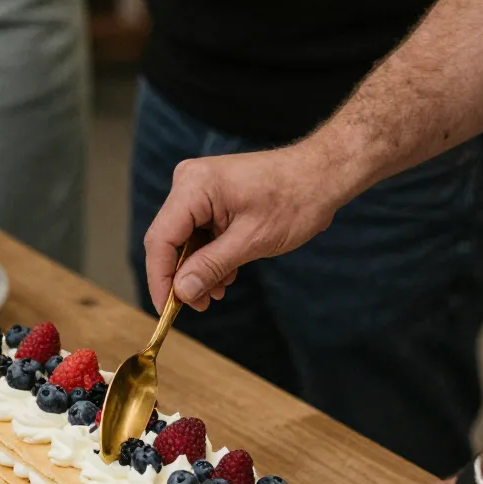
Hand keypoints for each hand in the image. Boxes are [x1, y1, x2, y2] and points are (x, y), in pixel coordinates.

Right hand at [143, 141, 346, 311]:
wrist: (322, 175)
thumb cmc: (295, 199)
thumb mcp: (251, 240)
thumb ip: (211, 266)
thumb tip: (182, 292)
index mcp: (194, 187)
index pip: (160, 239)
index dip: (160, 278)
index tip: (167, 309)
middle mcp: (189, 183)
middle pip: (169, 240)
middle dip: (183, 276)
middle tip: (199, 305)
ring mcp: (199, 188)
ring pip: (184, 239)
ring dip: (198, 269)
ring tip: (219, 292)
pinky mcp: (211, 196)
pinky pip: (199, 231)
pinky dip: (210, 255)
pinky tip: (226, 274)